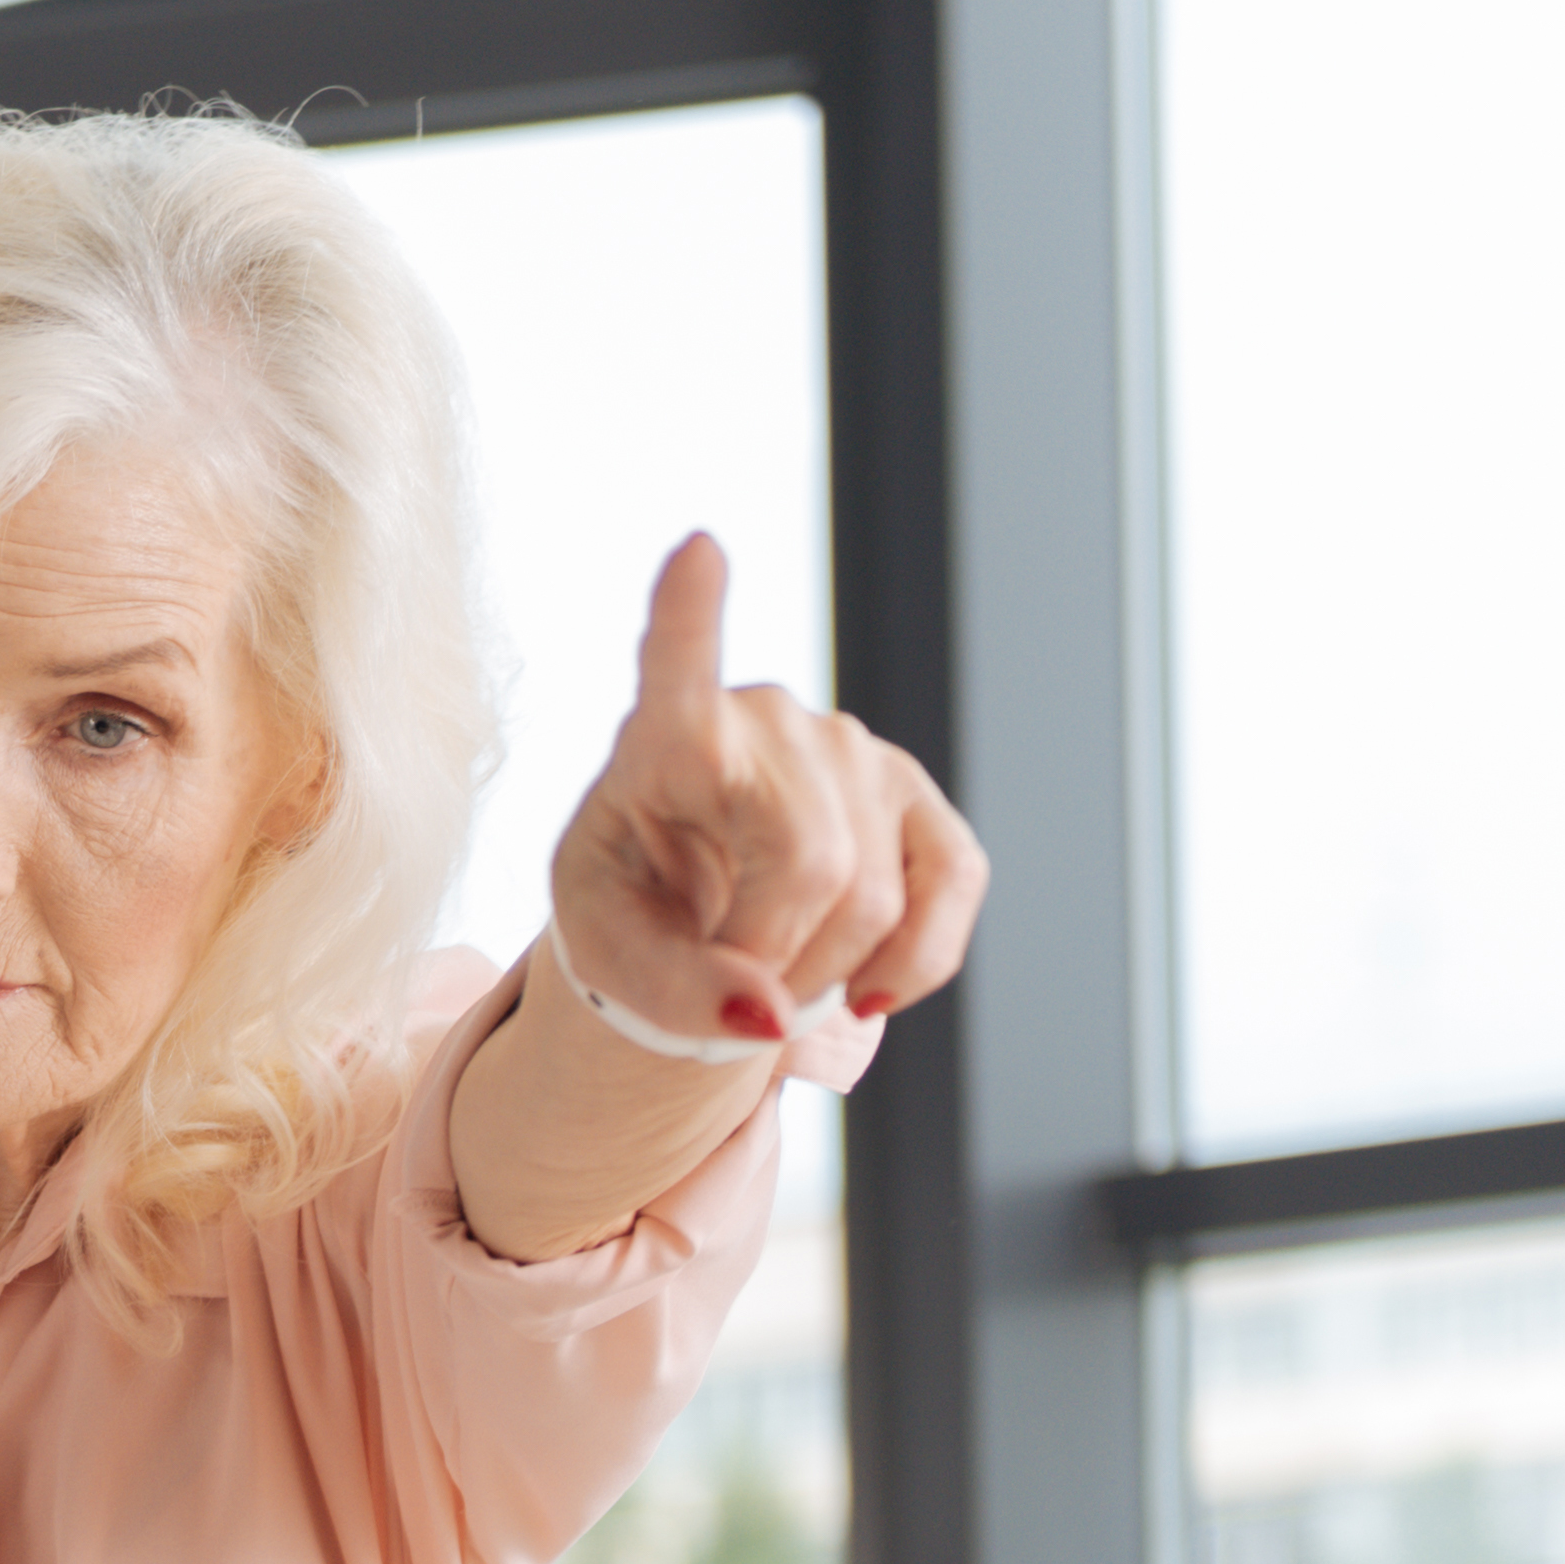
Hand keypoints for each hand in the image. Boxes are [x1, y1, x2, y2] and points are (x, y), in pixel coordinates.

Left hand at [544, 532, 985, 1046]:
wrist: (691, 919)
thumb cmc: (636, 912)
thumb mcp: (611, 954)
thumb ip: (668, 988)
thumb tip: (764, 1012)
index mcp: (665, 741)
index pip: (678, 670)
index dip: (689, 615)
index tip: (697, 551)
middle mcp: (773, 723)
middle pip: (809, 865)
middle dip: (769, 961)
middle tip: (728, 984)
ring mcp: (859, 754)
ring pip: (874, 900)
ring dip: (822, 978)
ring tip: (771, 973)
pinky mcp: (920, 804)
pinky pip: (953, 891)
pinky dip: (910, 967)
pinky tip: (864, 985)